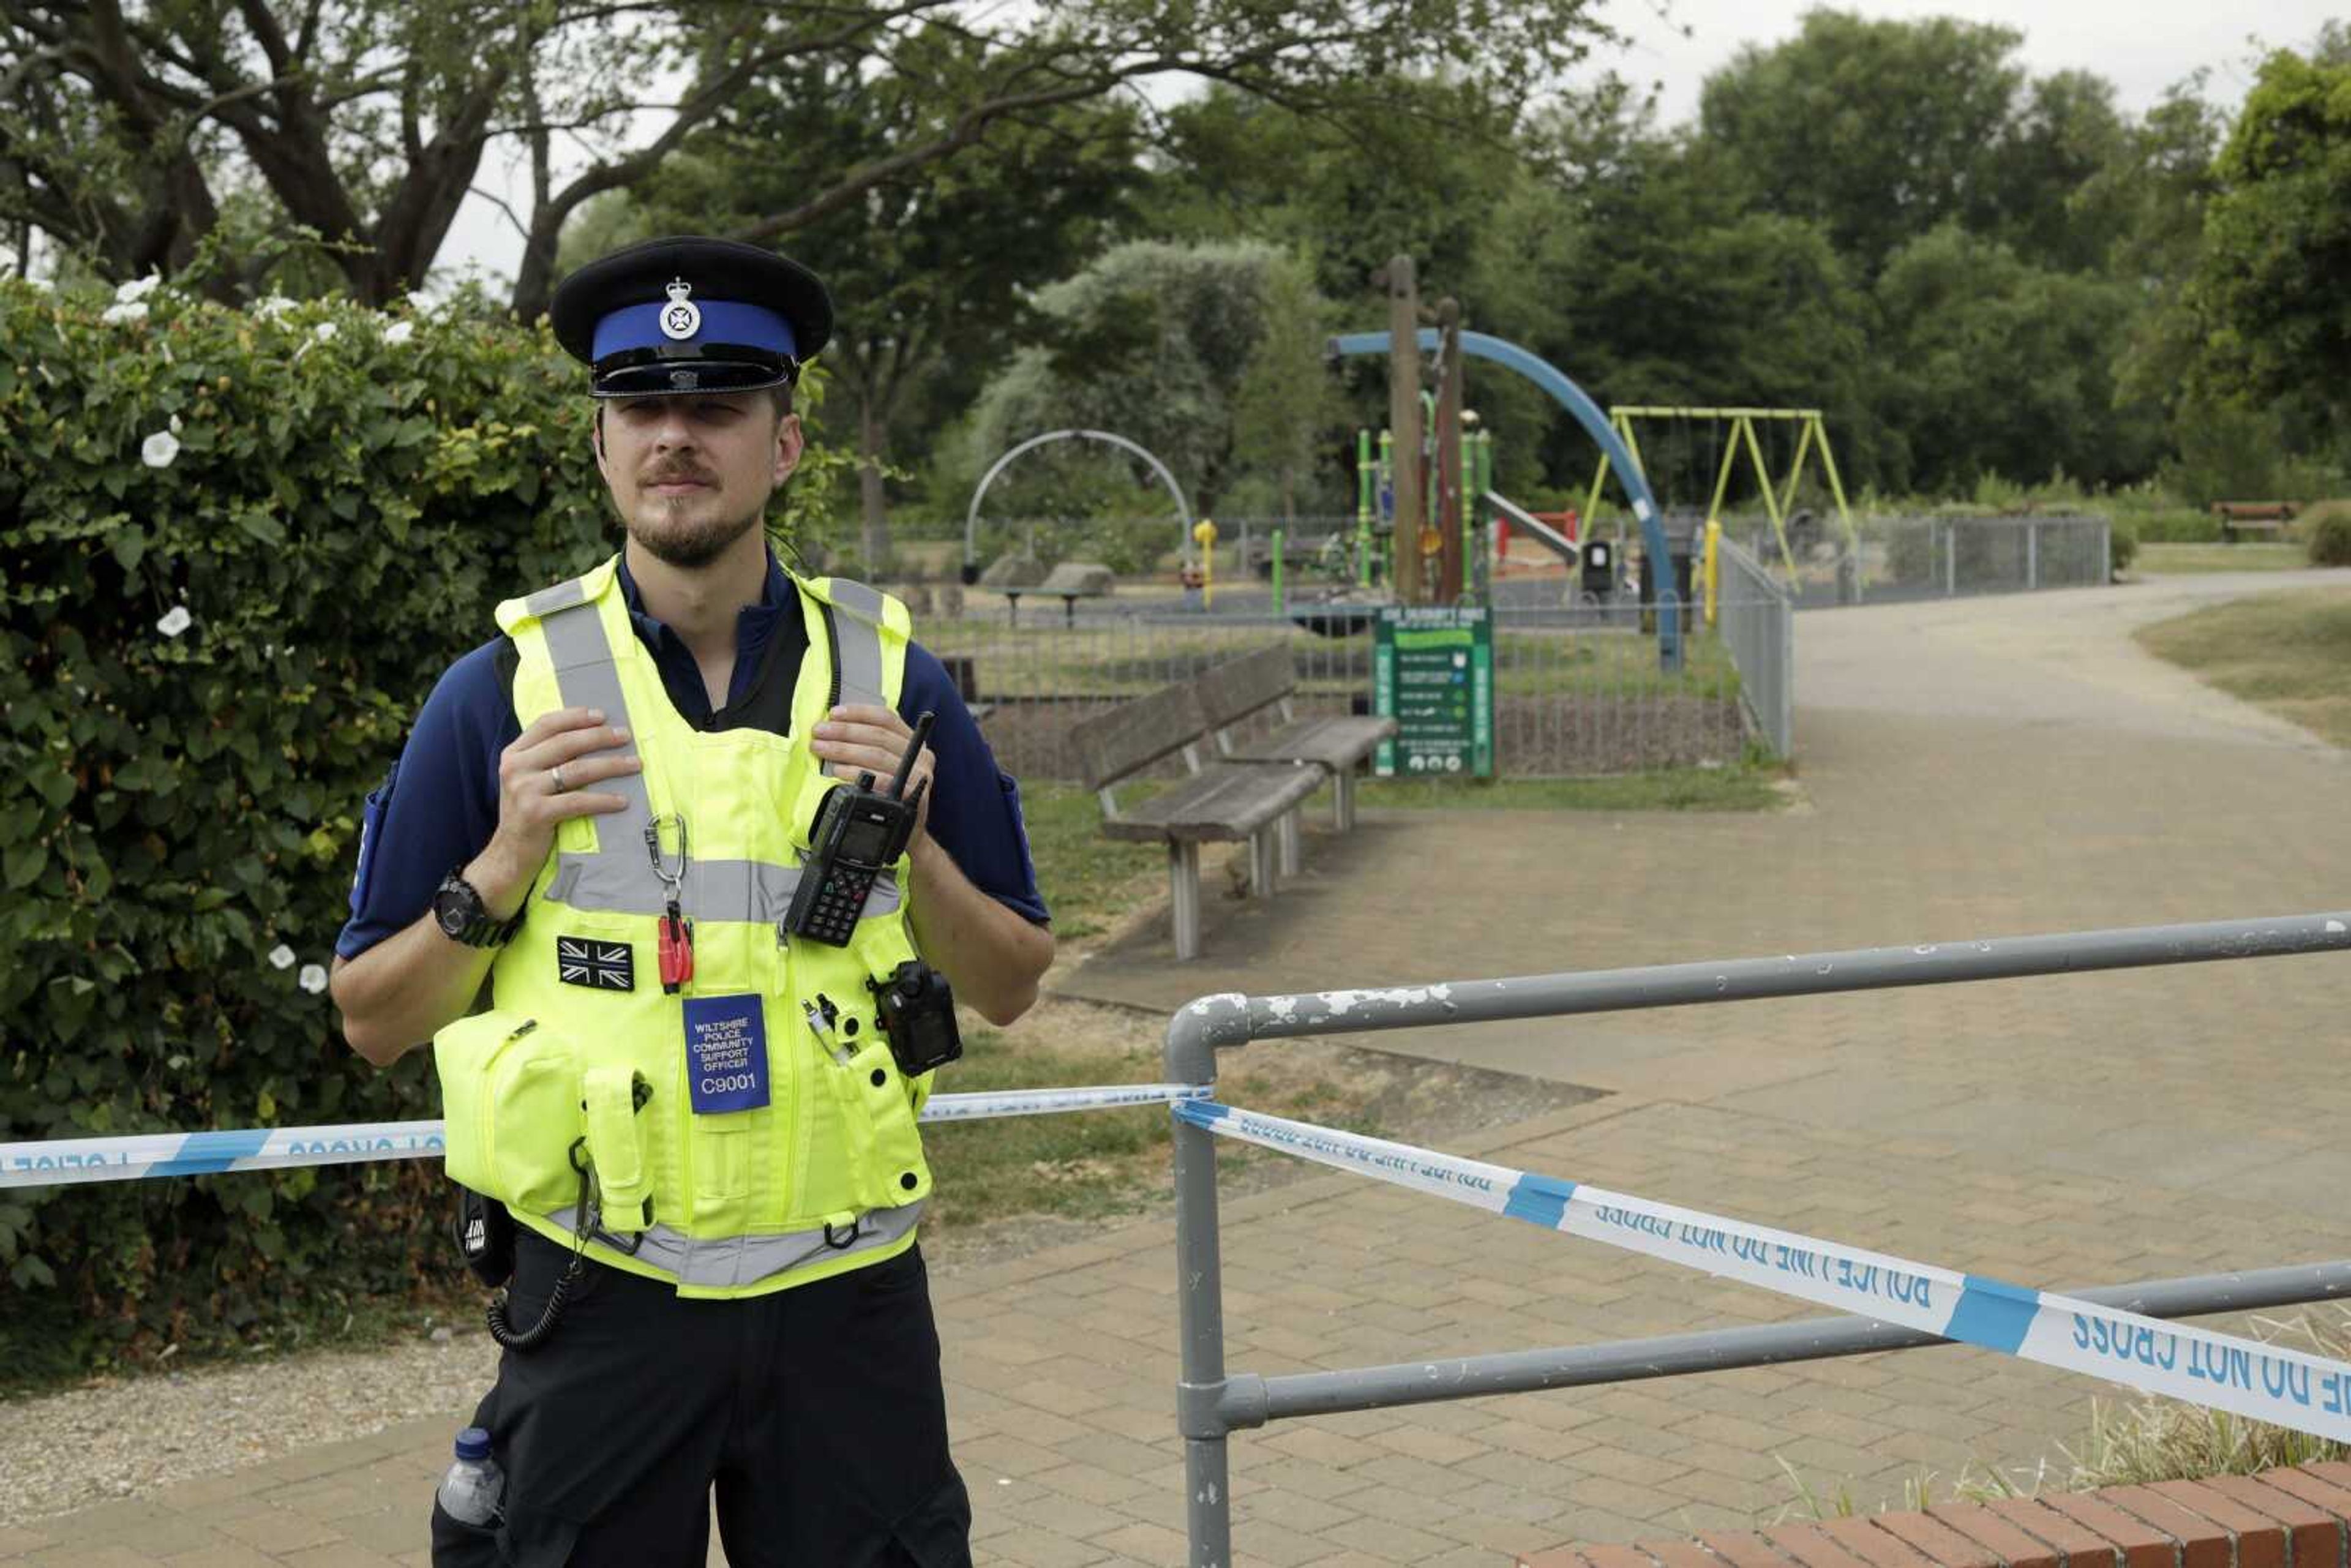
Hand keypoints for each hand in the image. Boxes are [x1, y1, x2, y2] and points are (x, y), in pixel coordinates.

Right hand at [474, 707, 640, 913]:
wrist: (510, 853)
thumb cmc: (529, 812)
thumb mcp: (529, 779)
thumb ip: (548, 758)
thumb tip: (593, 736)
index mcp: (514, 754)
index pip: (546, 724)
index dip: (576, 717)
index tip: (603, 715)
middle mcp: (515, 767)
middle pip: (566, 743)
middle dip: (600, 737)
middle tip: (626, 736)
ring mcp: (524, 790)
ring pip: (577, 770)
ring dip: (611, 766)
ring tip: (635, 765)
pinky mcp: (536, 814)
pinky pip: (578, 801)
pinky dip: (604, 800)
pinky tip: (622, 801)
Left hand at [811, 705, 934, 849]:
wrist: (910, 833)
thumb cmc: (891, 796)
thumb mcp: (885, 767)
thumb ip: (868, 748)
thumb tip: (833, 730)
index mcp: (913, 742)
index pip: (886, 718)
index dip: (858, 712)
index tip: (833, 713)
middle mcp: (921, 756)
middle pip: (878, 735)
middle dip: (844, 732)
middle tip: (819, 733)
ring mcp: (919, 776)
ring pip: (877, 754)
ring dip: (844, 750)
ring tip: (821, 749)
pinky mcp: (914, 796)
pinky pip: (882, 780)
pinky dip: (857, 773)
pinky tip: (838, 771)